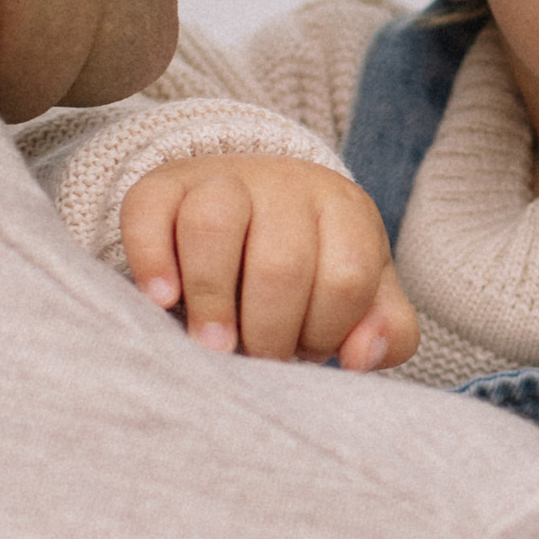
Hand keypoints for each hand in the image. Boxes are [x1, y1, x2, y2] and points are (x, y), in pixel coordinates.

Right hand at [119, 156, 417, 372]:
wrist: (247, 202)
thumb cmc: (312, 268)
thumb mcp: (366, 295)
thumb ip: (388, 332)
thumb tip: (360, 357)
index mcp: (346, 209)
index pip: (346, 278)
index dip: (324, 331)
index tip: (304, 351)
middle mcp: (287, 183)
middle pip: (281, 263)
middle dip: (269, 332)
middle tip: (257, 361)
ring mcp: (221, 178)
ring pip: (214, 225)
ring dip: (212, 299)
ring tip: (212, 346)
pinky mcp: (163, 186)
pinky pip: (150, 213)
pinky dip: (153, 261)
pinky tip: (162, 301)